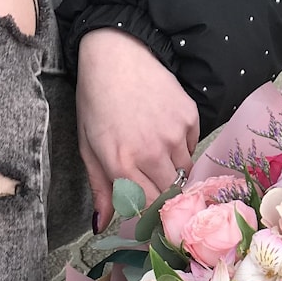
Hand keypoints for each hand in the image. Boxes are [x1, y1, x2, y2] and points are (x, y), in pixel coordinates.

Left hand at [76, 28, 199, 232]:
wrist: (116, 55)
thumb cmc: (96, 103)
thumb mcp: (89, 147)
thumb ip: (100, 189)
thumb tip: (101, 225)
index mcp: (121, 164)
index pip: (150, 208)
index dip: (151, 212)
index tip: (148, 209)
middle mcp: (151, 153)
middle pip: (171, 193)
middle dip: (162, 191)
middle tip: (150, 176)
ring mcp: (173, 135)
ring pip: (184, 171)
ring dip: (172, 167)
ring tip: (154, 148)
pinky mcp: (189, 117)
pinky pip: (192, 146)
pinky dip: (181, 145)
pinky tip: (164, 128)